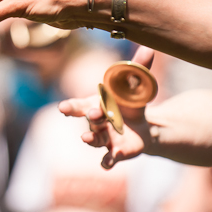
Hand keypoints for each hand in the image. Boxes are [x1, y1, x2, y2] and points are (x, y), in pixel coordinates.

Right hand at [58, 46, 154, 168]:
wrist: (142, 125)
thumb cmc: (129, 101)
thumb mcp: (135, 85)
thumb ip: (138, 68)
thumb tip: (148, 47)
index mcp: (95, 104)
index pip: (78, 105)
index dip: (69, 107)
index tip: (63, 107)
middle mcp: (96, 122)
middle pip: (90, 120)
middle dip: (91, 117)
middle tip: (94, 114)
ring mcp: (104, 138)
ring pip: (94, 139)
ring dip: (90, 139)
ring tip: (86, 139)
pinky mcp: (116, 151)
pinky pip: (108, 158)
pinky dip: (107, 161)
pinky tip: (107, 164)